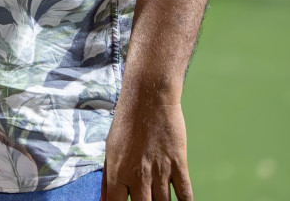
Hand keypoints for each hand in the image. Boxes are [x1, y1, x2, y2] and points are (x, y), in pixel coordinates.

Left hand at [102, 81, 191, 200]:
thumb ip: (107, 179)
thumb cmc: (126, 124)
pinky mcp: (179, 165)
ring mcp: (160, 172)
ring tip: (158, 200)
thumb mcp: (110, 150)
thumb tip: (104, 200)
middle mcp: (138, 176)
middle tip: (144, 200)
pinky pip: (186, 194)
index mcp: (117, 172)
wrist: (148, 99)